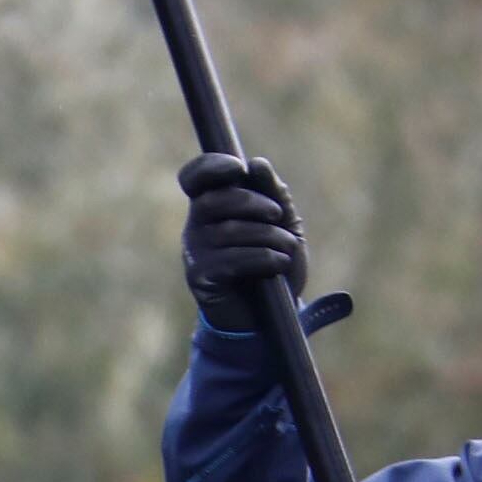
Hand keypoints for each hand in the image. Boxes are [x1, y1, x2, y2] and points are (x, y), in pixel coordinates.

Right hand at [177, 152, 307, 321]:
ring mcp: (194, 252)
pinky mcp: (199, 277)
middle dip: (252, 202)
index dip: (210, 166)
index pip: (194, 177)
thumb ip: (273, 194)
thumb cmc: (272, 265)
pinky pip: (230, 259)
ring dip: (266, 236)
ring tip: (287, 247)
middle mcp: (196, 226)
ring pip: (228, 231)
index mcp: (212, 206)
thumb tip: (257, 164)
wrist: (268, 317)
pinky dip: (262, 258)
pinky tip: (279, 264)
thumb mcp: (282, 225)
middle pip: (214, 200)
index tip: (239, 168)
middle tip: (277, 215)